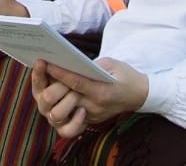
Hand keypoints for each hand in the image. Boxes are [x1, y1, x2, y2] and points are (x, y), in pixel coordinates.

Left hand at [32, 58, 149, 138]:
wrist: (140, 95)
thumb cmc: (125, 75)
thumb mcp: (111, 63)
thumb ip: (91, 64)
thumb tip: (69, 62)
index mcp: (101, 91)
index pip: (75, 82)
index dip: (58, 73)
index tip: (46, 63)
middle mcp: (94, 106)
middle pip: (64, 100)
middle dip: (52, 87)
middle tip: (45, 71)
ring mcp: (91, 116)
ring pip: (62, 115)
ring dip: (54, 100)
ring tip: (50, 84)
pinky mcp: (89, 121)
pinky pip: (69, 122)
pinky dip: (61, 109)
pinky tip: (60, 95)